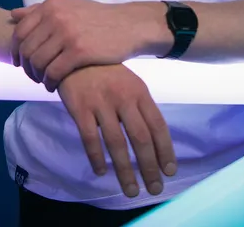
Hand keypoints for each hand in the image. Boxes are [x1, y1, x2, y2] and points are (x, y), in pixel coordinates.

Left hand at [12, 0, 148, 89]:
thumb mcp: (68, 7)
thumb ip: (40, 10)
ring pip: (38, 62)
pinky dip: (50, 83)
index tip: (19, 63)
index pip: (20, 32)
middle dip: (26, 67)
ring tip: (45, 82)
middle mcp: (55, 17)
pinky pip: (53, 72)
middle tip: (33, 77)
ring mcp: (66, 33)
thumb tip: (14, 14)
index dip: (15, 51)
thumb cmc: (97, 18)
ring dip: (37, 77)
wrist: (129, 25)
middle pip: (26, 49)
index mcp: (50, 6)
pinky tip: (54, 87)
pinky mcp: (79, 51)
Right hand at [58, 64, 177, 198]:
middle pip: (140, 139)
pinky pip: (90, 139)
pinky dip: (96, 158)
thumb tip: (155, 140)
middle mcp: (123, 98)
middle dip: (149, 167)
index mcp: (139, 92)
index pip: (158, 126)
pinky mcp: (79, 107)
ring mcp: (101, 103)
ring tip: (131, 190)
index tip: (170, 171)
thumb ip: (141, 106)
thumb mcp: (129, 82)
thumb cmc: (105, 71)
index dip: (165, 151)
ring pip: (116, 144)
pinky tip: (101, 172)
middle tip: (154, 188)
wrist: (73, 53)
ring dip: (125, 171)